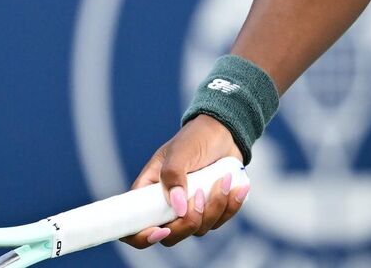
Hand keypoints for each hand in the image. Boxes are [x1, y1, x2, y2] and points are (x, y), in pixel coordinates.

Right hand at [118, 115, 247, 248]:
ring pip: (198, 230)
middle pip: (170, 236)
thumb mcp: (180, 152)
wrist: (224, 132)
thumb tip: (178, 209)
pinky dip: (231, 206)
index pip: (133, 226)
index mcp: (148, 192)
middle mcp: (166, 206)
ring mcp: (188, 210)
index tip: (161, 230)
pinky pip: (219, 221)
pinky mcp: (210, 210)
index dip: (142, 237)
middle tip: (200, 194)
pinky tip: (237, 187)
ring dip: (215, 207)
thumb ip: (174, 176)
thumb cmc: (195, 138)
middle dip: (188, 222)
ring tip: (223, 179)